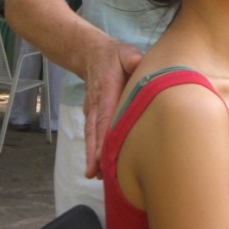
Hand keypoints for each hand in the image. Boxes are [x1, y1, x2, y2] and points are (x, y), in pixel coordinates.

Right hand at [83, 37, 141, 178]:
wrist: (92, 55)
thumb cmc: (115, 57)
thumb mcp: (125, 52)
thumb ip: (131, 58)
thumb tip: (137, 62)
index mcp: (107, 90)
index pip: (105, 115)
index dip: (103, 134)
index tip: (102, 153)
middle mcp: (96, 103)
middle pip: (95, 130)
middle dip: (95, 152)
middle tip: (96, 173)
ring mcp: (92, 109)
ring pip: (91, 134)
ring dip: (91, 155)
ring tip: (94, 176)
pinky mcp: (92, 114)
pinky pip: (92, 133)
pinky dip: (92, 149)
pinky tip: (97, 167)